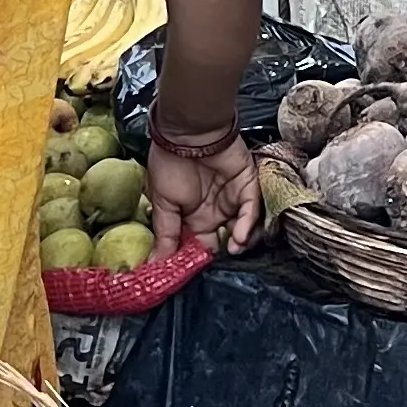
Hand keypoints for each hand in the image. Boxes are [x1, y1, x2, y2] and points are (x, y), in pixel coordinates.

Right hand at [147, 130, 262, 254]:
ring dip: (240, 242)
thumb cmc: (170, 165)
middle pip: (224, 239)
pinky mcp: (248, 186)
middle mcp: (214, 210)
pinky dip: (247, 225)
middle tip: (220, 263)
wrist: (187, 133)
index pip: (199, 244)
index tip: (195, 274)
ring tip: (233, 250)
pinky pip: (252, 210)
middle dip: (223, 253)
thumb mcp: (163, 204)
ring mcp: (232, 198)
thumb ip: (166, 235)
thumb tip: (154, 265)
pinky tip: (238, 237)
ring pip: (243, 227)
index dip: (198, 259)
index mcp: (192, 216)